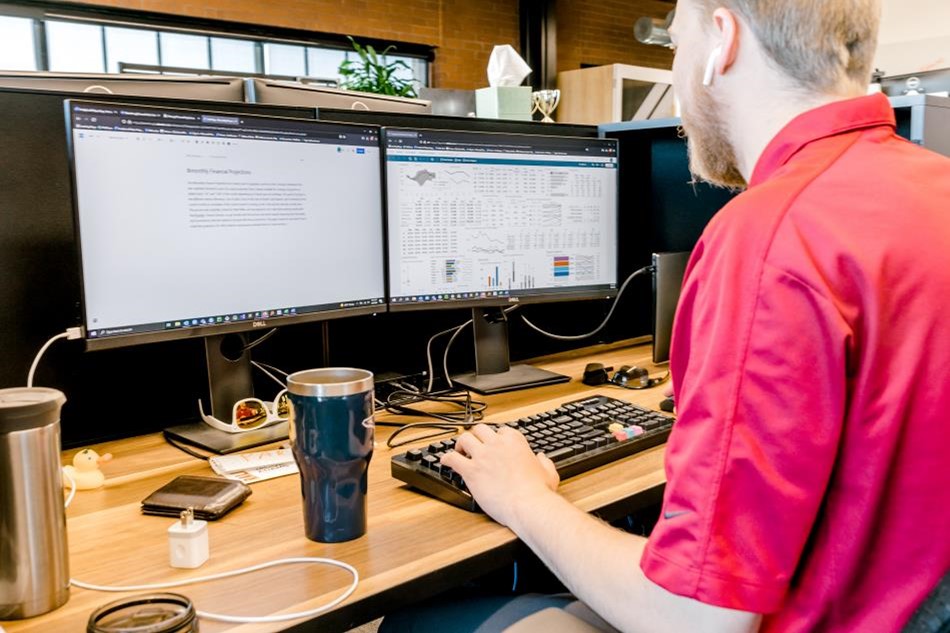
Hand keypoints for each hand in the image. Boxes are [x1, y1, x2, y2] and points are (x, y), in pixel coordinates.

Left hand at [441, 424, 559, 527]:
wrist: (527, 505)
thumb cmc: (538, 491)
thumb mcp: (548, 472)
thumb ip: (544, 462)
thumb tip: (541, 458)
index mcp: (515, 441)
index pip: (500, 431)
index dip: (495, 438)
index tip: (494, 444)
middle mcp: (497, 444)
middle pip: (480, 430)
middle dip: (475, 435)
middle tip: (473, 443)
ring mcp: (482, 456)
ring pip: (464, 439)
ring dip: (460, 444)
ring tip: (458, 450)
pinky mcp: (471, 471)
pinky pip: (452, 458)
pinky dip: (446, 458)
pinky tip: (445, 462)